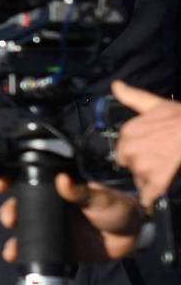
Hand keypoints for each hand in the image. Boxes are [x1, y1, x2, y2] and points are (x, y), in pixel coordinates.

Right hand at [0, 172, 147, 263]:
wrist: (131, 239)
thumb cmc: (117, 209)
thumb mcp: (101, 197)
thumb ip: (82, 191)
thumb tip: (63, 180)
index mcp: (56, 189)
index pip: (28, 181)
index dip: (10, 180)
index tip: (0, 184)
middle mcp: (48, 206)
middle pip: (18, 206)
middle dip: (9, 211)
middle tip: (10, 218)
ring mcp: (48, 227)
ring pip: (22, 229)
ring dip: (13, 236)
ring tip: (12, 246)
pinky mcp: (52, 247)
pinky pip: (32, 250)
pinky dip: (20, 254)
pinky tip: (14, 256)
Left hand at [113, 80, 180, 205]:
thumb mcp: (157, 104)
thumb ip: (133, 97)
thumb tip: (115, 85)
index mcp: (128, 132)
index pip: (123, 151)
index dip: (138, 153)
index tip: (153, 150)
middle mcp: (130, 149)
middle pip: (130, 166)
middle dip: (143, 167)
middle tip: (162, 161)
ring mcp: (143, 166)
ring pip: (140, 181)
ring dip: (151, 181)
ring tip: (168, 171)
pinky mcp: (157, 182)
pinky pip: (147, 197)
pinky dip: (151, 199)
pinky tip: (157, 196)